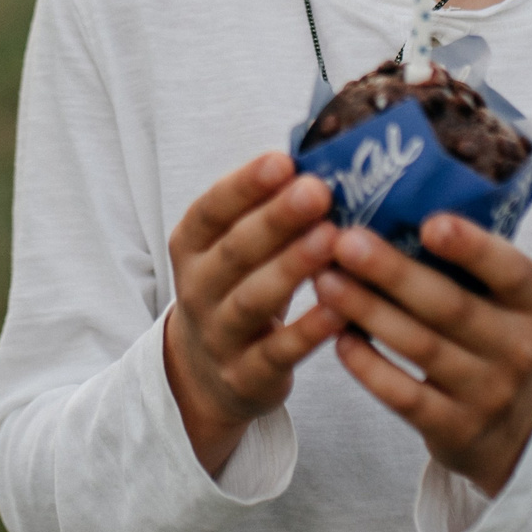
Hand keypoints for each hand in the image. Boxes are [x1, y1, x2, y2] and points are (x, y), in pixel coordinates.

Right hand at [163, 153, 344, 474]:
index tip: (283, 159)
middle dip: (275, 218)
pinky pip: (278, 353)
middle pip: (234, 251)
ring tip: (332, 239)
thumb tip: (324, 154)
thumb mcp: (234, 248)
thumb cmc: (238, 288)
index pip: (210, 210)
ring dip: (291, 268)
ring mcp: (218, 336)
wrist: (206, 376)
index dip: (244, 185)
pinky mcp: (246, 377)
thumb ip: (265, 209)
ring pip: (251, 300)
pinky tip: (340, 310)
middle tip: (317, 190)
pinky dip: (308, 332)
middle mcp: (197, 289)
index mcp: (191, 247)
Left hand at [315, 214, 531, 496]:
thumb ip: (466, 263)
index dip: (472, 247)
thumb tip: (390, 201)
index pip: (510, 270)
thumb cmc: (493, 337)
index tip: (430, 222)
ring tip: (324, 280)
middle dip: (393, 273)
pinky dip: (368, 366)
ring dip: (367, 311)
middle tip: (344, 241)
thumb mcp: (503, 302)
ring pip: (420, 347)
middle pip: (450, 307)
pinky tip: (339, 338)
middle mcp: (517, 348)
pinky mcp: (455, 429)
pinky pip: (404, 395)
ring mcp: (488, 393)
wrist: (518, 430)